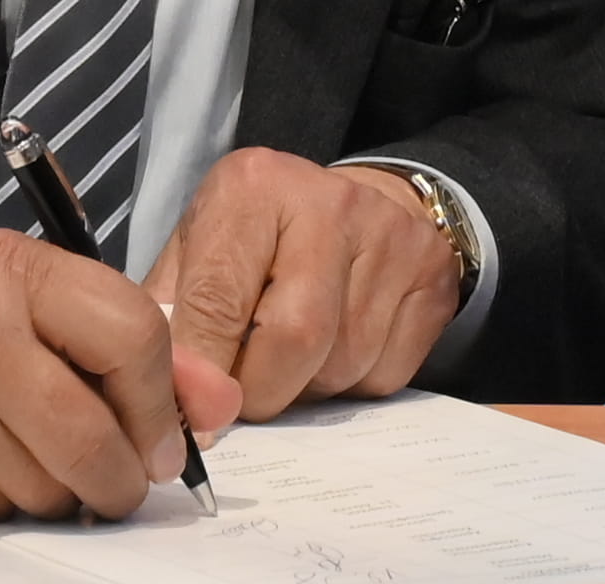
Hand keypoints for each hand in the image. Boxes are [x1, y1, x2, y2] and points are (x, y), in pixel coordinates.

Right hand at [0, 234, 218, 525]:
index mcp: (10, 270)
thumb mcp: (21, 306)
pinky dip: (1, 507)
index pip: (134, 335)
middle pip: (94, 432)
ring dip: (55, 493)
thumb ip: (122, 346)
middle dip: (116, 473)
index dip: (163, 402)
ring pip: (49, 487)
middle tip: (110, 476)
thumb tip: (220, 406)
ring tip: (18, 455)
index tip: (160, 438)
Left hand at [153, 149, 459, 420]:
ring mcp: (392, 239)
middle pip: (293, 339)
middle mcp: (330, 203)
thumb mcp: (199, 249)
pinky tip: (337, 345)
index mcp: (254, 187)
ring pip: (340, 367)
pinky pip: (383, 377)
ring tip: (290, 355)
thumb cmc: (259, 235)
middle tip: (244, 390)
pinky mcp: (432, 279)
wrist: (354, 201)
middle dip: (260, 390)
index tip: (196, 416)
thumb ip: (173, 317)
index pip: (220, 300)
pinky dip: (350, 384)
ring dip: (305, 388)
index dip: (203, 371)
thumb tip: (171, 401)